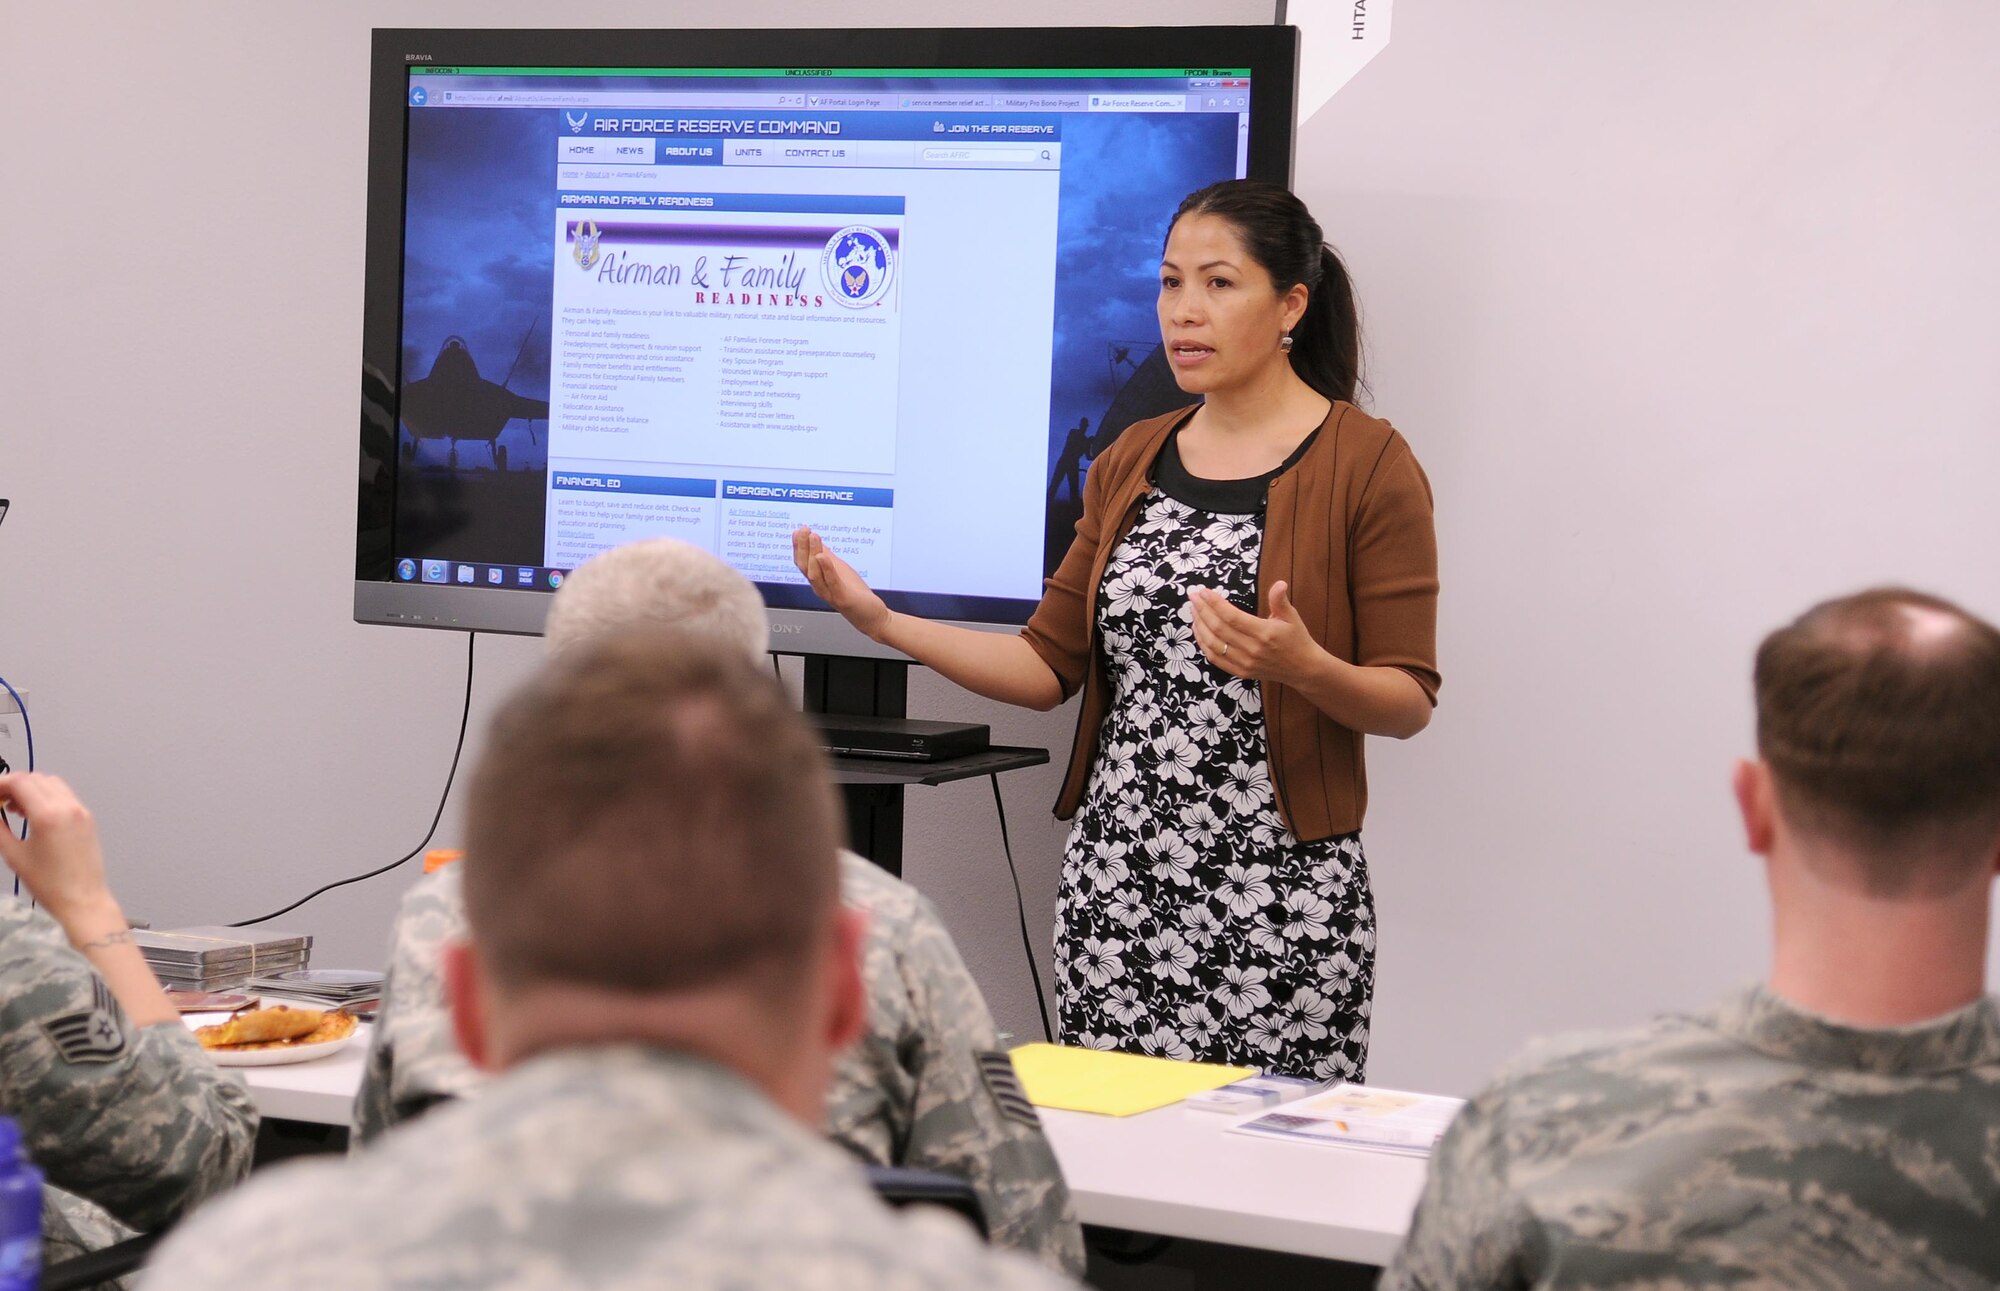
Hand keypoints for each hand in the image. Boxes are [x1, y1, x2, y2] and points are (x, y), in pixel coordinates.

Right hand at [0, 773, 122, 932]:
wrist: (82, 899)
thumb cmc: (46, 882)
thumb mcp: (13, 854)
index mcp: (48, 814)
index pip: (20, 782)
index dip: (0, 784)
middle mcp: (68, 807)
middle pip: (36, 778)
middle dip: (13, 785)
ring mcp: (81, 811)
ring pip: (51, 784)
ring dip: (30, 789)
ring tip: (13, 808)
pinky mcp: (87, 818)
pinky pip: (64, 795)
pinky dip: (46, 796)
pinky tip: (32, 814)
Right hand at [793, 527, 891, 640]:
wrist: (871, 616)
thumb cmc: (855, 594)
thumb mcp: (839, 569)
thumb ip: (828, 557)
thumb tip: (816, 540)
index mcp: (818, 579)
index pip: (803, 561)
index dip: (799, 546)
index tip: (798, 530)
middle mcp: (820, 587)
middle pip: (804, 566)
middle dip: (802, 547)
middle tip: (802, 530)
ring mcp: (830, 593)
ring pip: (814, 574)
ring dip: (812, 554)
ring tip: (813, 537)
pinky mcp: (842, 599)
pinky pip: (832, 583)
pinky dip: (827, 569)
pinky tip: (823, 557)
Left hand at [1189, 581, 1326, 686]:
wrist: (1303, 669)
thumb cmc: (1297, 639)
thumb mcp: (1292, 617)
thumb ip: (1280, 600)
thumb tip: (1279, 583)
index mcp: (1264, 633)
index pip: (1232, 617)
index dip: (1215, 603)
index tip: (1203, 591)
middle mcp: (1252, 650)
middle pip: (1218, 629)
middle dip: (1202, 611)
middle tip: (1193, 596)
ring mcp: (1245, 663)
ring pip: (1213, 644)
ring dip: (1199, 626)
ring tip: (1193, 610)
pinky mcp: (1241, 672)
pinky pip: (1215, 659)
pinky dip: (1204, 644)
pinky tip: (1199, 630)